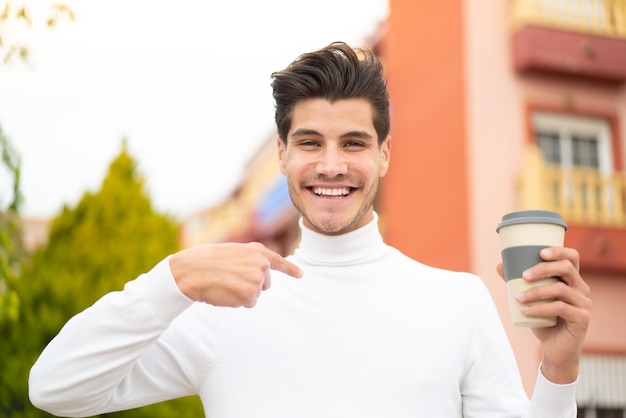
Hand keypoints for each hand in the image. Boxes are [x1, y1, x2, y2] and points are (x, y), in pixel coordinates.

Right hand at [169, 242, 302, 307]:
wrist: (192, 270)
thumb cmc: (207, 261)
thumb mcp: (233, 252)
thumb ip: (249, 260)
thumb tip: (260, 274)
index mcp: (257, 251)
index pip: (279, 261)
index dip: (291, 269)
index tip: (301, 275)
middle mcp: (262, 264)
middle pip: (265, 283)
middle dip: (251, 284)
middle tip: (230, 277)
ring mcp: (258, 279)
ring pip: (256, 294)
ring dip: (242, 293)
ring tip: (225, 283)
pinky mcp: (250, 294)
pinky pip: (248, 303)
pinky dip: (237, 302)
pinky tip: (226, 292)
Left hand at [496, 246, 591, 383]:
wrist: (555, 349)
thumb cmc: (543, 320)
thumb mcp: (530, 299)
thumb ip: (518, 282)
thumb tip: (500, 265)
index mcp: (571, 280)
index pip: (571, 258)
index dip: (559, 251)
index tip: (540, 252)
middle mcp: (581, 288)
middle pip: (566, 268)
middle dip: (542, 269)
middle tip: (523, 276)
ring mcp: (584, 303)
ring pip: (560, 289)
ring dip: (536, 292)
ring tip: (518, 297)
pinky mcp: (582, 318)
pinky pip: (560, 308)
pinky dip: (539, 308)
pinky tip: (525, 311)